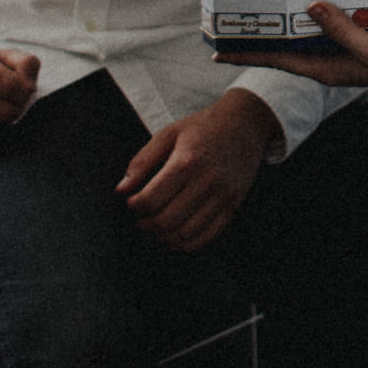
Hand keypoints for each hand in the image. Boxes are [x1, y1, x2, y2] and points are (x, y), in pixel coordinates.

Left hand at [116, 91, 277, 251]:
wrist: (247, 123)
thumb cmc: (204, 126)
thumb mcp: (169, 133)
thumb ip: (142, 161)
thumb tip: (121, 190)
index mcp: (187, 161)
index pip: (150, 199)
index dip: (134, 206)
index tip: (131, 202)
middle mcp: (207, 181)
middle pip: (166, 220)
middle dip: (146, 224)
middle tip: (140, 217)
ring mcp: (223, 196)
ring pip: (185, 233)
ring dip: (163, 236)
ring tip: (155, 227)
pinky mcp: (233, 205)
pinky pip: (208, 236)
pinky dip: (187, 244)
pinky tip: (175, 237)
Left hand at [217, 3, 367, 91]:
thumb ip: (341, 28)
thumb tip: (309, 6)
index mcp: (328, 69)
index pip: (279, 61)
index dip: (248, 55)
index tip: (217, 52)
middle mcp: (331, 61)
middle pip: (286, 48)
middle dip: (260, 38)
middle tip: (233, 25)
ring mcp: (344, 51)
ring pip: (306, 35)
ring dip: (285, 23)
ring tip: (262, 9)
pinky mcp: (357, 38)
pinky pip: (328, 24)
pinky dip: (314, 12)